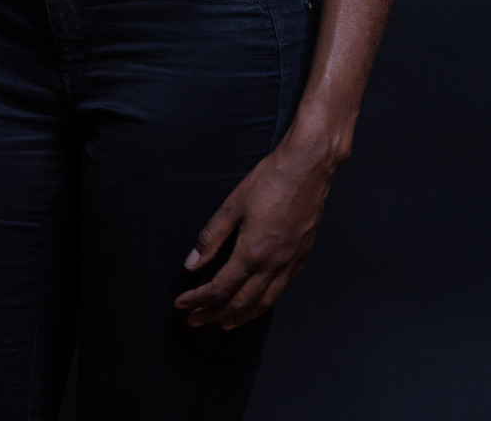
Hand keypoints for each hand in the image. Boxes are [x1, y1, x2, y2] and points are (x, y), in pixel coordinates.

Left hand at [173, 129, 337, 329]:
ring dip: (240, 317)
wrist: (307, 169)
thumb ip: (211, 237)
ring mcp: (289, 264)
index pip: (219, 289)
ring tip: (224, 322)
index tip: (182, 303)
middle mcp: (272, 265)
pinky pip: (281, 292)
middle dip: (214, 315)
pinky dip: (264, 304)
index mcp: (252, 253)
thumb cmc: (271, 181)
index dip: (198, 300)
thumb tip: (192, 263)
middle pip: (240, 304)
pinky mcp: (300, 258)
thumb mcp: (232, 205)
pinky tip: (258, 303)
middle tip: (196, 319)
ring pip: (263, 304)